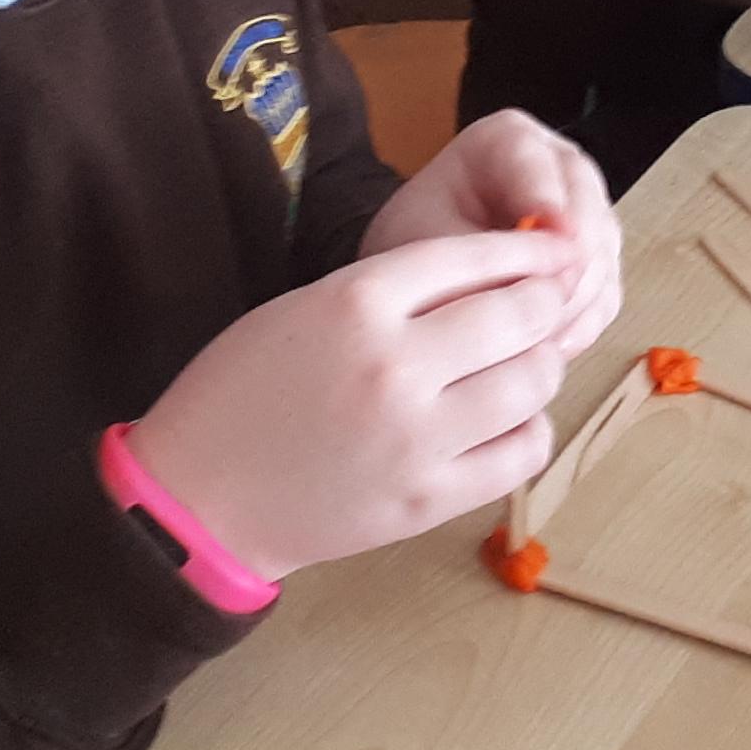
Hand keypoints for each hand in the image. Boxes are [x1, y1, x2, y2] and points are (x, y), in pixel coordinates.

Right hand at [128, 227, 591, 580]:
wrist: (196, 500)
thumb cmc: (242, 393)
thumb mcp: (302, 310)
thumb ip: (390, 290)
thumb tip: (493, 277)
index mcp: (354, 303)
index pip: (473, 255)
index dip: (528, 250)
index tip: (554, 249)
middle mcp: (395, 365)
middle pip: (519, 315)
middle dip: (547, 302)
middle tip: (548, 304)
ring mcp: (416, 437)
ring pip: (533, 383)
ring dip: (542, 365)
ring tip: (525, 363)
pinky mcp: (428, 499)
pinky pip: (521, 453)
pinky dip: (531, 430)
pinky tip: (510, 421)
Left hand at [367, 109, 622, 358]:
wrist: (414, 278)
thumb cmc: (412, 247)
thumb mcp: (427, 245)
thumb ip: (477, 261)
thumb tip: (537, 288)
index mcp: (509, 141)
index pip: (536, 164)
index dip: (548, 201)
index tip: (555, 239)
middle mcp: (560, 169)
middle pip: (587, 212)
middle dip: (567, 268)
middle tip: (542, 312)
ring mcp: (585, 216)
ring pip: (601, 259)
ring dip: (572, 305)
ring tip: (530, 343)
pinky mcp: (595, 264)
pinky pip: (603, 296)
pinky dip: (579, 326)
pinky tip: (543, 350)